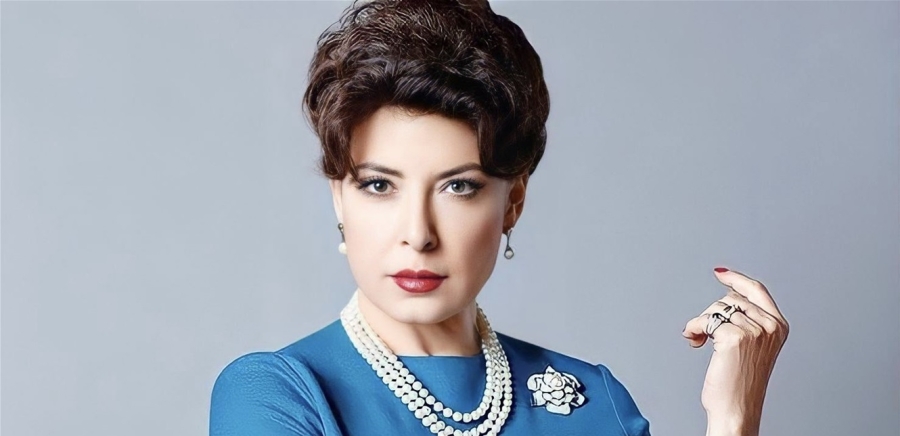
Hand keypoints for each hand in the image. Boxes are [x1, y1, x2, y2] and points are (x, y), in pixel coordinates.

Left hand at [682, 268, 789, 435]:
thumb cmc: (741, 383)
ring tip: (701, 340)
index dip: (736, 279)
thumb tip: (727, 293)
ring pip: (716, 308)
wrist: (737, 409)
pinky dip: (694, 329)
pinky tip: (695, 342)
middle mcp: (770, 326)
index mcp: (778, 326)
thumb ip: (747, 320)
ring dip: (701, 323)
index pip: (757, 290)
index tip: (720, 273)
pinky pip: (704, 320)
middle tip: (705, 333)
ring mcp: (755, 330)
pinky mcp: (735, 337)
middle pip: (730, 299)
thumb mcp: (752, 346)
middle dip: (712, 313)